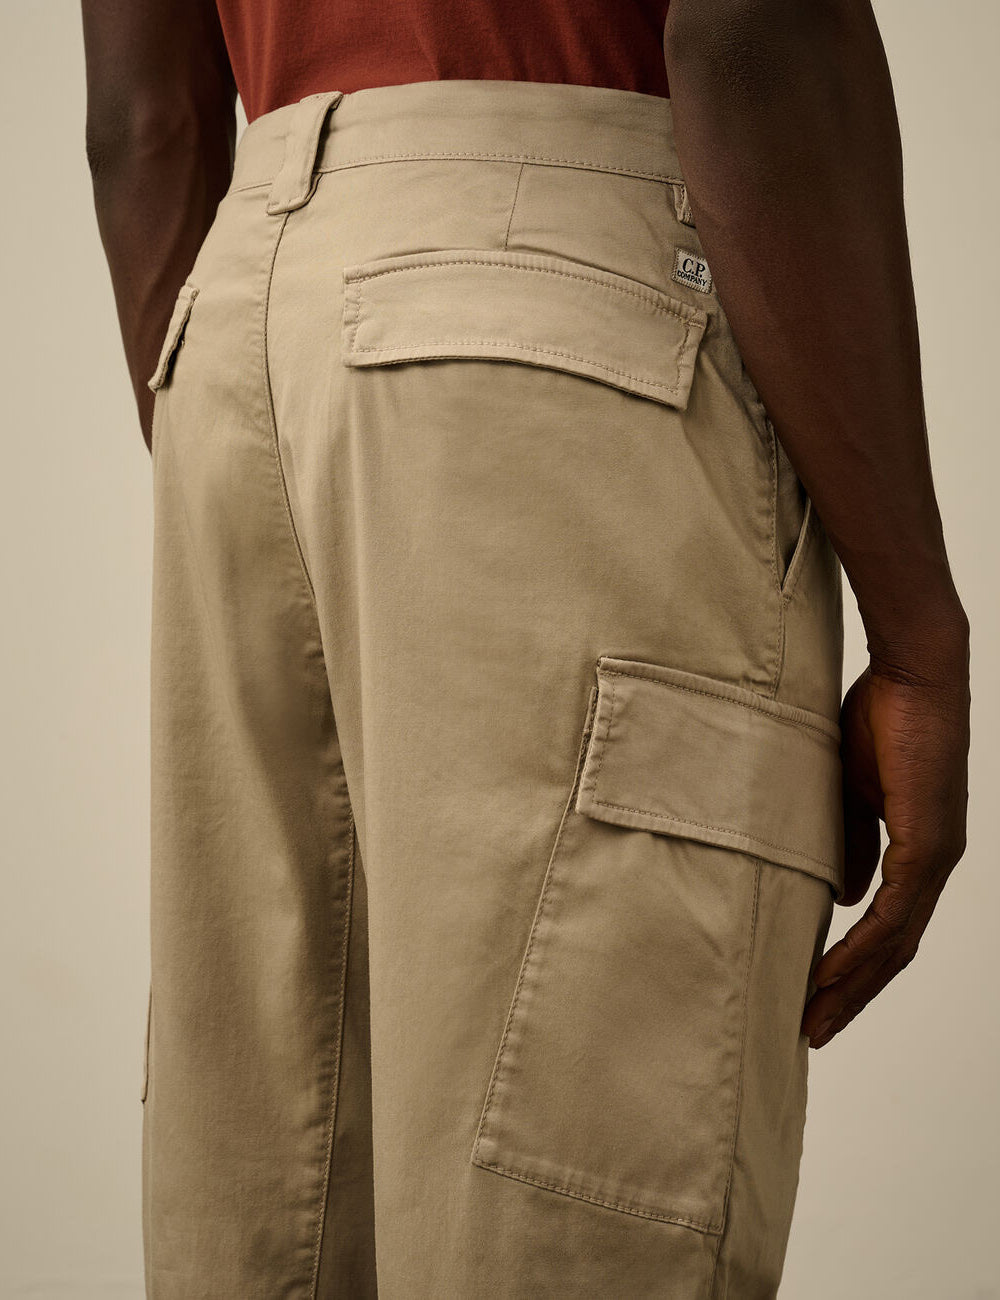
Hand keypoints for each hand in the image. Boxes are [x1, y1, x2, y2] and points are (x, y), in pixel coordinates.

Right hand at [801, 634, 969, 1048]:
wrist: (914, 673)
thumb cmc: (882, 715)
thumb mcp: (852, 789)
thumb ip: (851, 842)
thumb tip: (846, 895)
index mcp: (920, 850)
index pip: (889, 927)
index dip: (855, 966)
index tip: (817, 995)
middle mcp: (935, 863)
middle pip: (894, 951)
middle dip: (852, 994)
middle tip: (813, 1031)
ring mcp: (936, 857)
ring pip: (895, 943)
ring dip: (853, 985)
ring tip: (814, 1018)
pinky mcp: (929, 846)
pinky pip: (894, 915)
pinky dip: (861, 950)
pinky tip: (831, 975)